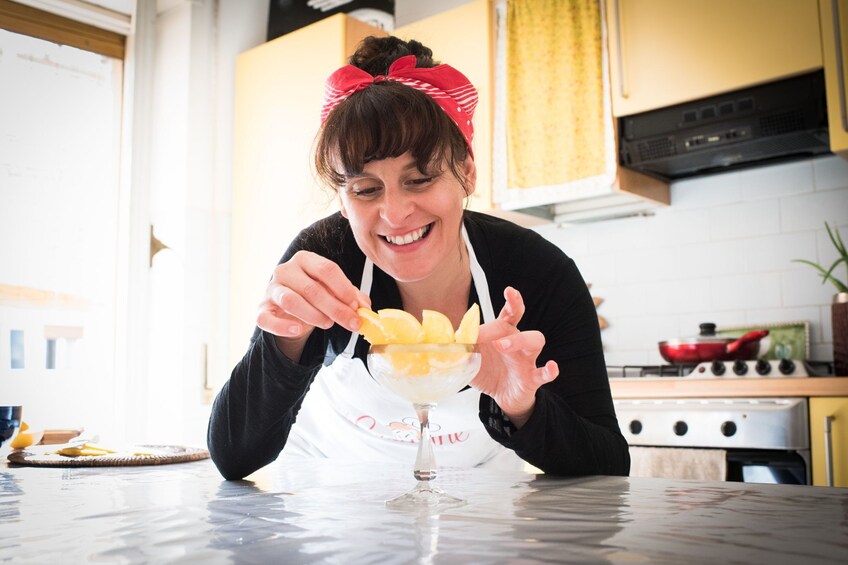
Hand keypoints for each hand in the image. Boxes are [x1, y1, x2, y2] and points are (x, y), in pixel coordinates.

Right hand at [256, 251, 369, 358]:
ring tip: (328, 324)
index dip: (344, 288)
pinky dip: (282, 326)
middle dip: (336, 308)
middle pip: (312, 289)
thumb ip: (350, 296)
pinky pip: (266, 319)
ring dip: (314, 316)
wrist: (288, 308)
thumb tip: (365, 307)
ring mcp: (271, 289)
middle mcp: (285, 270)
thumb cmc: (313, 295)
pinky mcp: (261, 308)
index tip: (356, 305)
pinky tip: (298, 330)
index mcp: (305, 259)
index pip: (327, 269)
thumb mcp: (333, 291)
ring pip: (291, 301)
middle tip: (352, 323)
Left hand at [471, 287, 558, 427]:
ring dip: (520, 340)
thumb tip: (439, 343)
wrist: (501, 396)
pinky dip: (550, 370)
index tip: (509, 290)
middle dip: (517, 310)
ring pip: (535, 341)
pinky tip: (551, 367)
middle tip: (504, 308)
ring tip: (504, 346)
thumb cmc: (488, 371)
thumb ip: (457, 348)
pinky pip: (544, 373)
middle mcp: (517, 343)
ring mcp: (526, 359)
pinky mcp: (531, 378)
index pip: (509, 314)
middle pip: (522, 321)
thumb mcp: (469, 358)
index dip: (512, 301)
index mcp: (503, 334)